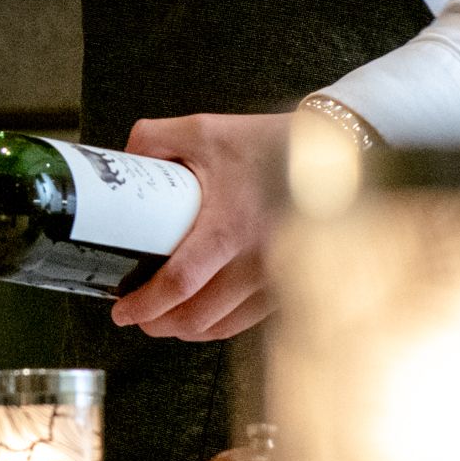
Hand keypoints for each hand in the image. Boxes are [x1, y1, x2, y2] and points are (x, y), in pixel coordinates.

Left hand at [109, 111, 292, 340]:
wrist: (336, 152)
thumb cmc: (272, 143)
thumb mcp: (205, 130)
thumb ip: (156, 139)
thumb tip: (123, 159)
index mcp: (228, 229)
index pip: (179, 283)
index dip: (146, 305)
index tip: (123, 311)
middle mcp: (256, 262)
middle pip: (198, 317)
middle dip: (160, 324)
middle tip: (138, 317)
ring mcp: (277, 277)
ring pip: (224, 326)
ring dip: (188, 329)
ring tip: (165, 320)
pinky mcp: (291, 282)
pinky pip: (250, 319)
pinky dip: (221, 324)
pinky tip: (205, 316)